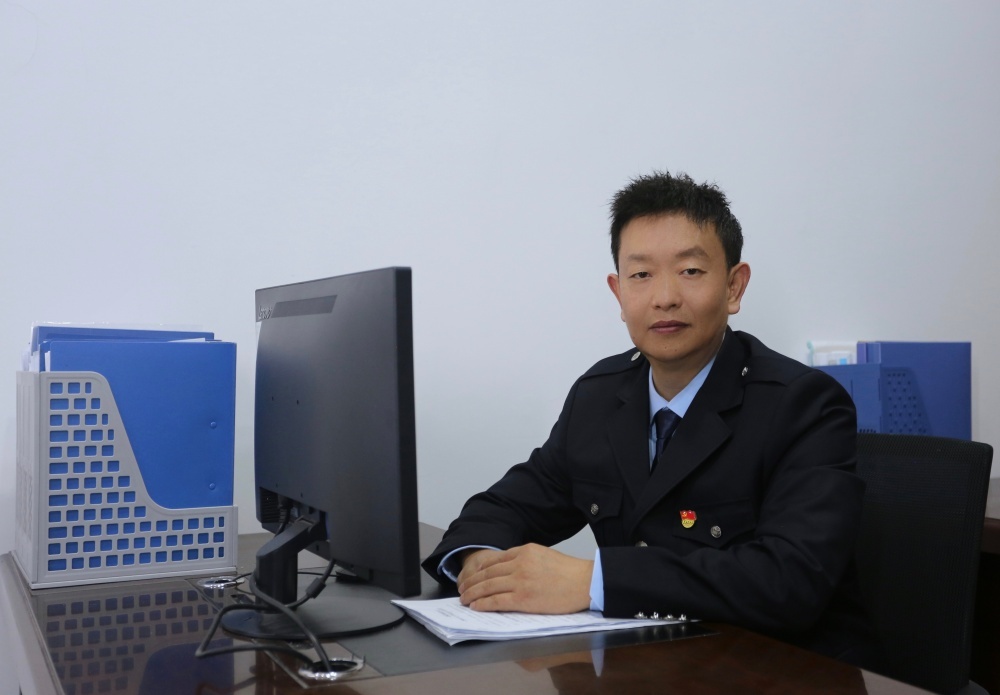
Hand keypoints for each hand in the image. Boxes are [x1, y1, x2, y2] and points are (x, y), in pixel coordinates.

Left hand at [456, 543, 592, 613]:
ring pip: (488, 586)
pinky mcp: (524, 598)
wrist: (586, 582)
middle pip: (487, 573)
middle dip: (471, 582)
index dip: (478, 569)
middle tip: (461, 588)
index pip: (494, 560)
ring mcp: (521, 580)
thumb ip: (525, 559)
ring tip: (464, 599)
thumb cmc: (568, 572)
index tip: (470, 575)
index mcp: (525, 551)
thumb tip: (506, 569)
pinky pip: (497, 601)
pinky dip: (483, 604)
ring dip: (473, 593)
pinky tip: (476, 606)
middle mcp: (520, 563)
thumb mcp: (543, 555)